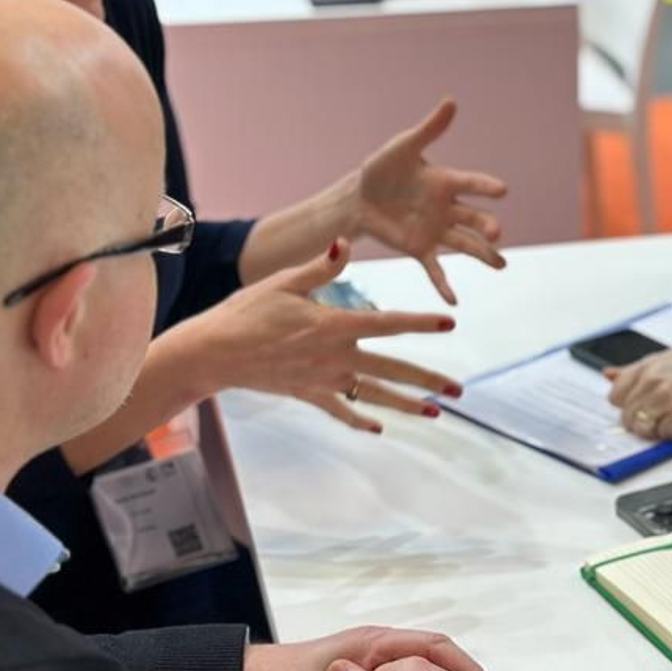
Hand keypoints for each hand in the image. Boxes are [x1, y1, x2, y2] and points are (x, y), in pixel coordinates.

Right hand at [175, 238, 460, 432]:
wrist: (212, 352)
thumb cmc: (246, 312)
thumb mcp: (283, 282)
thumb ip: (321, 269)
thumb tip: (344, 243)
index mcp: (334, 325)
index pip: (388, 323)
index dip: (420, 324)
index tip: (448, 325)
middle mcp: (335, 356)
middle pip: (392, 369)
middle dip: (427, 379)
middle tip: (459, 390)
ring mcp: (323, 380)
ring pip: (374, 395)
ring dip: (405, 405)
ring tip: (435, 413)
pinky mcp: (307, 394)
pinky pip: (340, 410)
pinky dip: (359, 418)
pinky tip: (379, 427)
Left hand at [355, 99, 507, 304]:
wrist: (360, 198)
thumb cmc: (383, 169)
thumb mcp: (403, 147)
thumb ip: (429, 130)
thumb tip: (451, 101)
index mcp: (446, 182)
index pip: (471, 184)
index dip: (485, 187)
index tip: (501, 190)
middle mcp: (447, 208)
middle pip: (474, 218)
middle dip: (486, 226)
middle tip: (497, 233)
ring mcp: (436, 230)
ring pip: (464, 244)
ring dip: (482, 255)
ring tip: (501, 266)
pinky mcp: (420, 248)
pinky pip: (435, 267)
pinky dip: (444, 283)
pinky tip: (454, 301)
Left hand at [607, 346, 671, 438]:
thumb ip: (639, 370)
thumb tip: (608, 374)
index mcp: (653, 363)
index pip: (617, 392)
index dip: (629, 406)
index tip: (642, 410)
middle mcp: (657, 375)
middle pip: (627, 413)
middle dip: (642, 422)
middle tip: (664, 419)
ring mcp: (667, 392)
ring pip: (640, 426)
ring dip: (655, 431)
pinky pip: (662, 434)